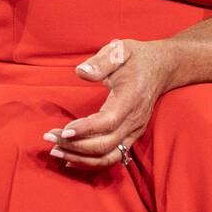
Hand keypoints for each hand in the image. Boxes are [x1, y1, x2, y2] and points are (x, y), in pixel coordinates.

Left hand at [42, 38, 174, 169]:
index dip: (86, 129)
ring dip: (81, 158)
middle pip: (105, 144)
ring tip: (56, 152)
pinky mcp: (131, 136)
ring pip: (109, 156)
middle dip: (75, 146)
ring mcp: (134, 131)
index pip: (108, 121)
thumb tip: (81, 72)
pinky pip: (113, 156)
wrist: (162, 68)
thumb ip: (101, 62)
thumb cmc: (136, 58)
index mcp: (131, 98)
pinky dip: (91, 162)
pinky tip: (71, 159)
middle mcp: (135, 120)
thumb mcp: (120, 50)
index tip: (63, 131)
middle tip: (50, 138)